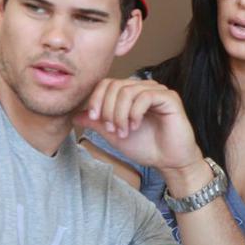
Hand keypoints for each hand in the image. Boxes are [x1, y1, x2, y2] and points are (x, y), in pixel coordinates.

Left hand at [74, 78, 201, 173]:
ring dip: (120, 114)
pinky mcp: (169, 97)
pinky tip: (135, 126)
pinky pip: (145, 96)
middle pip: (114, 86)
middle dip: (108, 109)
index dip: (96, 99)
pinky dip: (134, 113)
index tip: (95, 119)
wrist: (169, 161)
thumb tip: (76, 115)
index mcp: (130, 93)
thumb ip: (97, 123)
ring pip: (127, 91)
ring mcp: (157, 91)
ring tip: (124, 131)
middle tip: (112, 129)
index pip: (106, 84)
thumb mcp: (114, 134)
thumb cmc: (146, 147)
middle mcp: (143, 88)